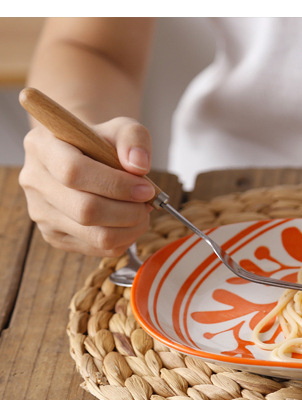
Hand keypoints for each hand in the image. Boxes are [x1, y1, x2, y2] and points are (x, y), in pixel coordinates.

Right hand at [19, 117, 155, 256]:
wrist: (85, 159)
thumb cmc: (103, 143)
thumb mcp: (122, 128)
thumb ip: (134, 139)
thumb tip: (139, 166)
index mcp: (42, 146)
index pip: (74, 171)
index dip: (116, 185)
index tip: (146, 188)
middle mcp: (34, 181)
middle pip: (86, 210)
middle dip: (129, 211)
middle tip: (148, 203)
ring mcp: (41, 213)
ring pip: (96, 235)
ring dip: (131, 228)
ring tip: (142, 212)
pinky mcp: (54, 236)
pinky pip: (99, 249)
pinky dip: (125, 239)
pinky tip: (128, 222)